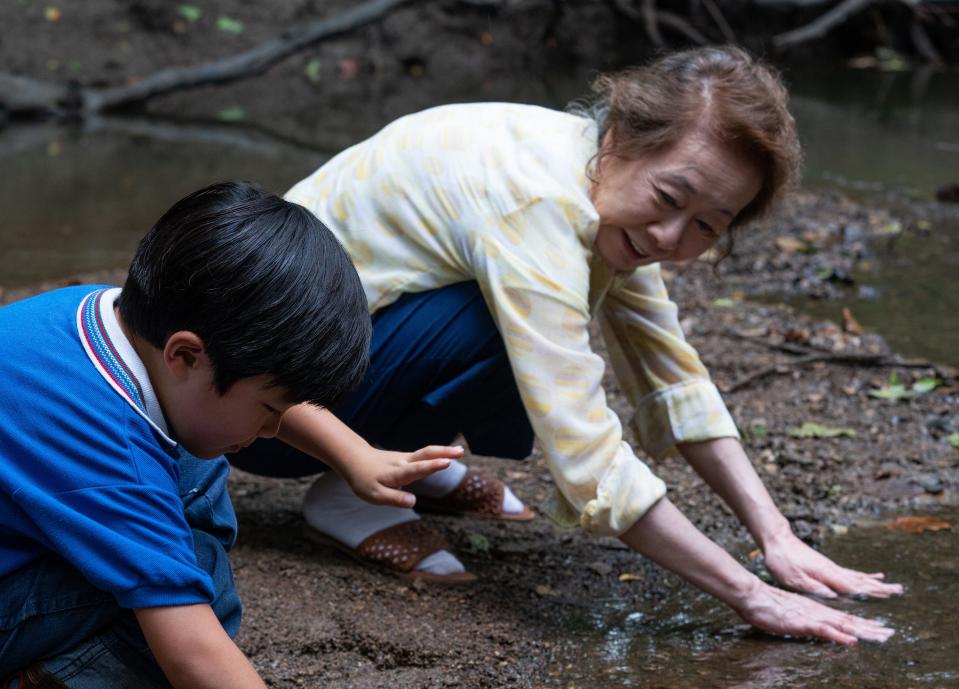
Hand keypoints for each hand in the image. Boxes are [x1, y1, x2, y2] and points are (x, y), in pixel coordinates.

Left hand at [342, 444, 463, 507]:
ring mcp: (405, 458)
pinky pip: (424, 455)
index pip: (417, 469)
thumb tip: (413, 502)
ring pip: (426, 452)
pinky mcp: (406, 458)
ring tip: (460, 451)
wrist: (355, 459)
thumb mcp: (375, 495)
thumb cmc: (364, 480)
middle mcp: (404, 463)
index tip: (446, 463)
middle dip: (443, 453)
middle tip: (461, 451)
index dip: (432, 466)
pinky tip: (447, 455)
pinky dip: (437, 453)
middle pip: (425, 455)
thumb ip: (394, 499)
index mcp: (397, 473)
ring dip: (443, 451)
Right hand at [734, 578, 894, 644]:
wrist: (752, 596)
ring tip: (881, 636)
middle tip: (890, 635)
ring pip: (842, 625)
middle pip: (850, 622)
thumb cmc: (768, 607)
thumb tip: (819, 626)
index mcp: (818, 611)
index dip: (864, 625)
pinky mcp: (802, 622)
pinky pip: (824, 631)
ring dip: (863, 631)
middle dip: (871, 629)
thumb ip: (807, 620)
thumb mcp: (792, 615)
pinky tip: (851, 640)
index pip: (845, 619)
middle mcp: (819, 613)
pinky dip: (839, 636)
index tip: (882, 630)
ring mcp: (811, 617)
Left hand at [762, 531, 903, 598]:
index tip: (888, 596)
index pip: (852, 586)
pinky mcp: (828, 566)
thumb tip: (834, 597)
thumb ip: (813, 587)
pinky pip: (851, 573)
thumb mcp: (792, 578)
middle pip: (861, 581)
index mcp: (826, 574)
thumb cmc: (782, 560)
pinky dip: (865, 576)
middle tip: (900, 590)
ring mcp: (832, 567)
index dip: (869, 592)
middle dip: (880, 587)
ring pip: (859, 577)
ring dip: (877, 583)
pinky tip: (874, 576)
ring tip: (894, 586)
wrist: (777, 539)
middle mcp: (833, 570)